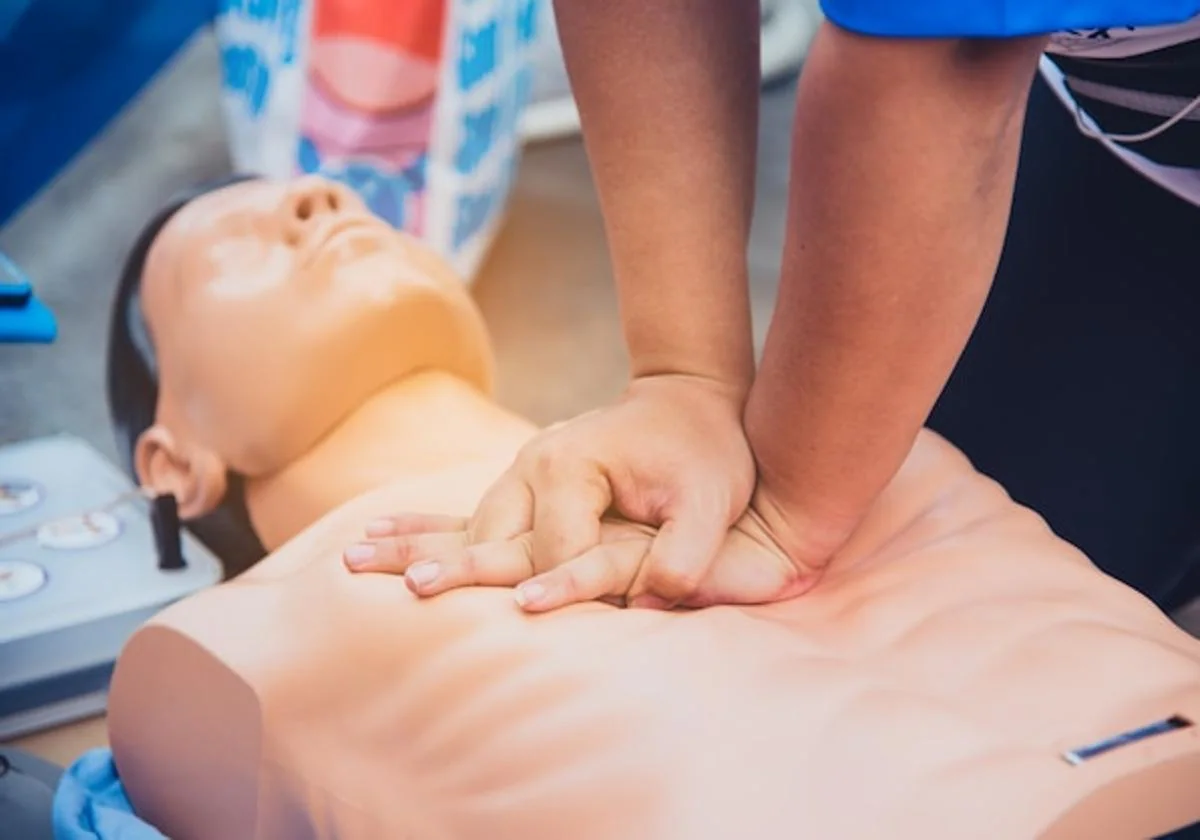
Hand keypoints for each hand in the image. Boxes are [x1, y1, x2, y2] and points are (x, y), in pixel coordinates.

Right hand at [344, 374, 754, 609]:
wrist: (687, 404)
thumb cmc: (703, 455)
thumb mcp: (709, 501)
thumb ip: (686, 553)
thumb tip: (653, 598)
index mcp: (573, 465)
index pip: (556, 547)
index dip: (560, 588)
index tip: (540, 618)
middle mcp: (534, 467)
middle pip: (492, 535)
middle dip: (456, 569)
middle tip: (412, 592)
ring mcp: (519, 476)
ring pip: (466, 527)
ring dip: (415, 548)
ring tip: (355, 561)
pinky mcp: (519, 490)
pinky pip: (464, 515)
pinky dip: (420, 529)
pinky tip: (373, 537)